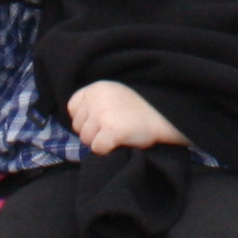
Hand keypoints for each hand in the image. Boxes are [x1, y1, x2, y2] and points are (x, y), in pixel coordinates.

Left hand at [68, 79, 183, 153]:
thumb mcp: (115, 93)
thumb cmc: (141, 108)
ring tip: (118, 135)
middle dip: (92, 132)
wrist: (165, 116)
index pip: (73, 108)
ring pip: (86, 140)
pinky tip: (119, 142)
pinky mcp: (111, 131)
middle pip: (78, 127)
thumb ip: (96, 101)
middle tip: (112, 129)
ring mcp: (103, 115)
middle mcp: (96, 99)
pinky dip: (107, 150)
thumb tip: (76, 121)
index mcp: (96, 88)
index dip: (84, 118)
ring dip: (99, 142)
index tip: (100, 121)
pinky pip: (97, 148)